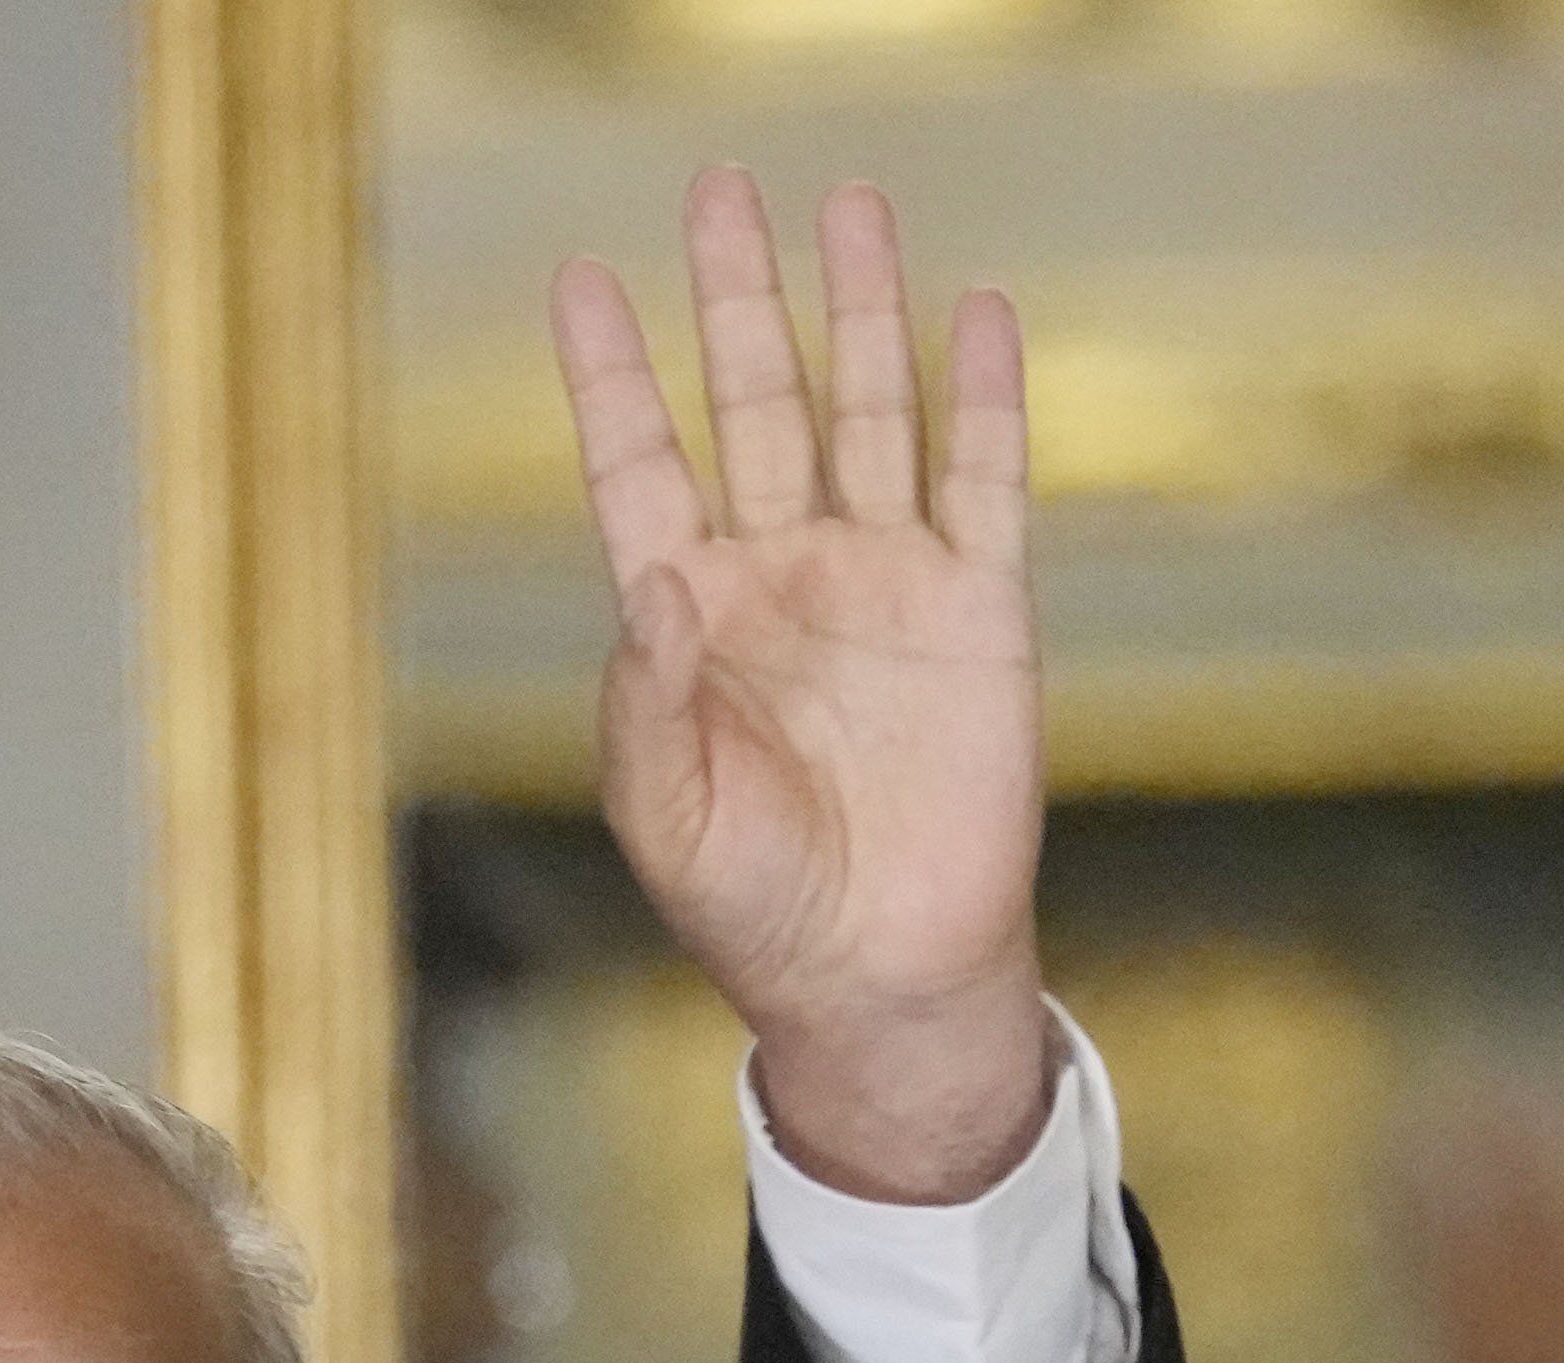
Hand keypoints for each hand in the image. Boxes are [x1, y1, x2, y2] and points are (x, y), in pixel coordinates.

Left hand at [551, 172, 1050, 1203]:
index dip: (609, 377)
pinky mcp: (980, 608)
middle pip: (753, 404)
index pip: (637, 467)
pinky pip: (984, 481)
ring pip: (867, 412)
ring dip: (860, 312)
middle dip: (737, 298)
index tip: (579, 282)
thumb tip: (656, 589)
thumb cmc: (752, 908)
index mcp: (684, 620)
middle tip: (718, 188)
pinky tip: (979, 313)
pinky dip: (983, 398)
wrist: (878, 974)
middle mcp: (779, 576)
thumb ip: (648, 708)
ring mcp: (882, 581)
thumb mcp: (668, 820)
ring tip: (848, 205)